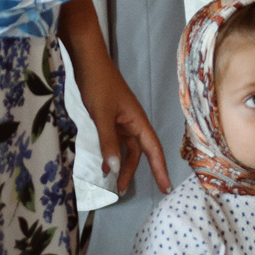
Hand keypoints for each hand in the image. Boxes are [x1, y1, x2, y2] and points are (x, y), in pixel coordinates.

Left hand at [73, 40, 171, 199]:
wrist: (89, 62)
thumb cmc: (99, 85)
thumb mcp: (102, 114)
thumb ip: (108, 141)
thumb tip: (115, 169)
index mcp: (138, 121)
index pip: (153, 149)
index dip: (160, 169)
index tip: (166, 188)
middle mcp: (133, 123)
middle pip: (139, 152)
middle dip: (134, 172)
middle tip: (124, 192)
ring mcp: (122, 121)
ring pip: (127, 148)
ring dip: (122, 165)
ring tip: (113, 184)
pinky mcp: (111, 119)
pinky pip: (116, 141)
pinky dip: (112, 153)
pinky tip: (105, 164)